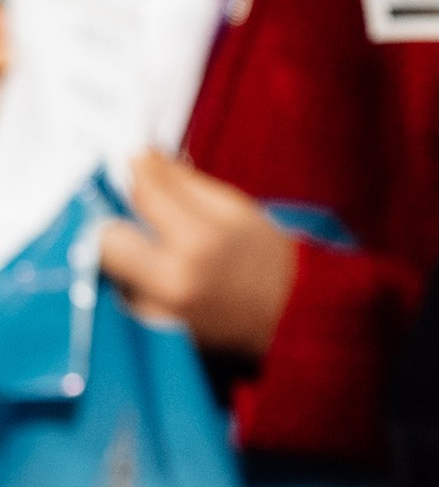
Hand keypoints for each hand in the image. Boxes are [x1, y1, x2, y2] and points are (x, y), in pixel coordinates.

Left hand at [99, 151, 298, 357]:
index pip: (143, 194)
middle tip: (134, 213)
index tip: (134, 161)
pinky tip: (165, 275)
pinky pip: (122, 292)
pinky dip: (134, 278)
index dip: (135, 171)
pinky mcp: (148, 330)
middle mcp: (170, 281)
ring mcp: (156, 312)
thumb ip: (180, 181)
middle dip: (114, 220)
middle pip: (104, 239)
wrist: (285, 314)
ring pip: (108, 267)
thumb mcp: (233, 207)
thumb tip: (140, 156)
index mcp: (198, 242)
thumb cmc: (264, 258)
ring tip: (161, 249)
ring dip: (125, 250)